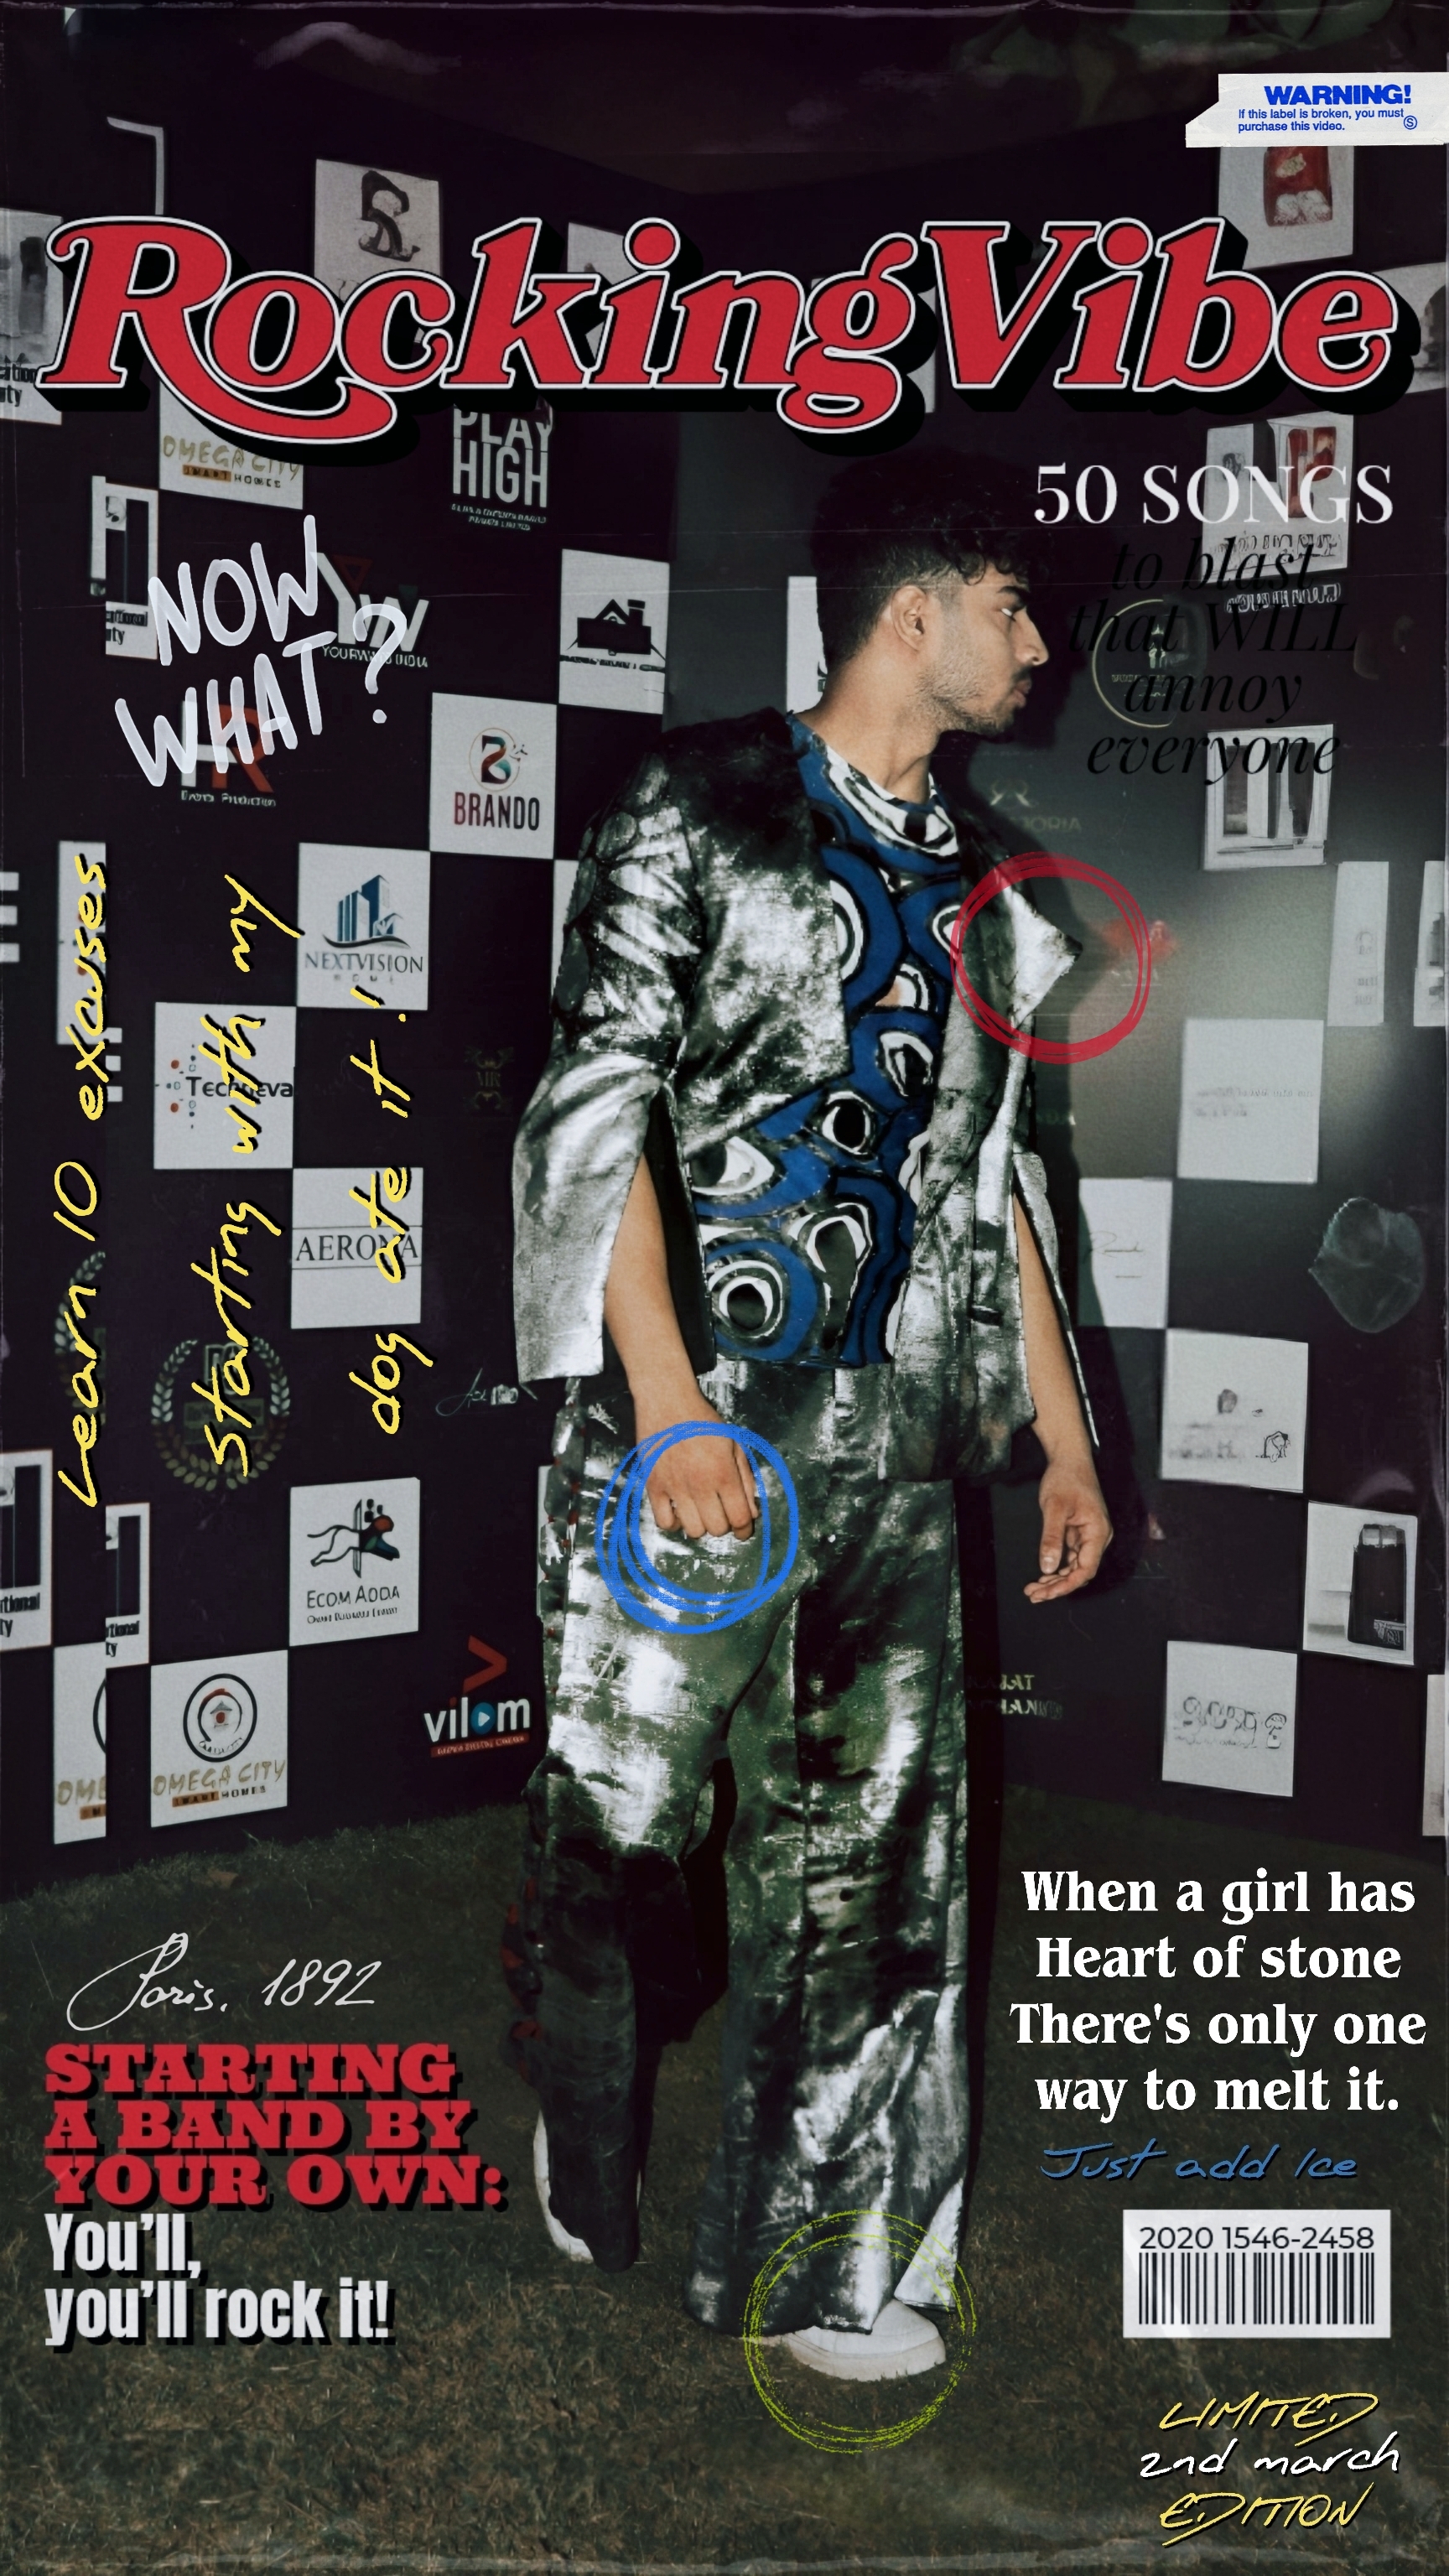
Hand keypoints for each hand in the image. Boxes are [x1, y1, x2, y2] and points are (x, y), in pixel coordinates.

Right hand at [633, 1389, 759, 1539]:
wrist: (667, 1402)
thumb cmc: (704, 1421)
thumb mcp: (734, 1445)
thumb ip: (745, 1480)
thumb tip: (751, 1512)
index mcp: (724, 1474)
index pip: (739, 1518)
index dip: (744, 1530)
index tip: (743, 1530)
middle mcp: (700, 1485)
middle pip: (717, 1528)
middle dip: (724, 1525)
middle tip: (721, 1512)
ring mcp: (674, 1488)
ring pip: (693, 1530)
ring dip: (701, 1526)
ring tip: (700, 1511)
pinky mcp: (653, 1487)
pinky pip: (664, 1522)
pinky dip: (674, 1523)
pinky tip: (680, 1511)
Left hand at [1024, 1454, 1111, 1602]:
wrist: (1070, 1459)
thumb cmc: (1065, 1479)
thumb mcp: (1054, 1508)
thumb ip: (1051, 1538)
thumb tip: (1047, 1567)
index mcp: (1098, 1532)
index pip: (1085, 1569)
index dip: (1066, 1585)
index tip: (1047, 1593)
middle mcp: (1097, 1538)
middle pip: (1080, 1572)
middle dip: (1057, 1586)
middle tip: (1033, 1594)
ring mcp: (1089, 1536)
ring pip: (1074, 1567)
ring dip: (1055, 1580)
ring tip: (1033, 1589)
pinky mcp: (1080, 1534)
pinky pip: (1070, 1557)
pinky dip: (1056, 1568)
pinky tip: (1042, 1576)